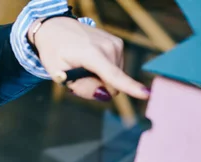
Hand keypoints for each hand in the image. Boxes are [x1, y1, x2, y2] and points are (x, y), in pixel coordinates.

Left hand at [30, 17, 149, 100]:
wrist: (56, 28)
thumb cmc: (55, 52)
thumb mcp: (59, 75)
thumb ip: (81, 87)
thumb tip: (105, 95)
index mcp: (91, 54)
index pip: (113, 75)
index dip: (130, 87)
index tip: (146, 94)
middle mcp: (108, 47)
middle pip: (111, 85)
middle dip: (96, 87)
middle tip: (78, 76)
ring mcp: (115, 44)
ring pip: (114, 79)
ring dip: (98, 79)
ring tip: (82, 67)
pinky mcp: (118, 44)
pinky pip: (115, 70)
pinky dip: (102, 71)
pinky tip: (89, 62)